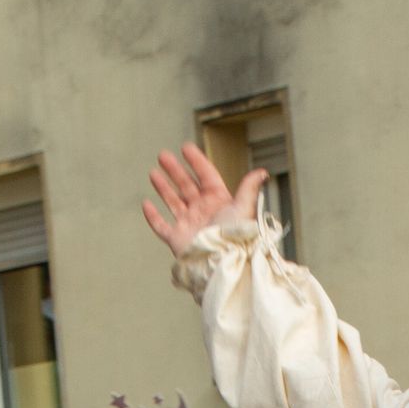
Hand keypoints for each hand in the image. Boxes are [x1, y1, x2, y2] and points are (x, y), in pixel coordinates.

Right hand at [141, 143, 268, 258]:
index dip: (196, 161)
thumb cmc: (235, 236)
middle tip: (163, 155)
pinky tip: (146, 204)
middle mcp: (202, 211)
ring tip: (154, 173)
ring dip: (163, 188)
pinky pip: (161, 226)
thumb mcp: (244, 207)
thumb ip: (249, 188)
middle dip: (175, 171)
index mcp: (218, 202)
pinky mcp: (177, 238)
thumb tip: (262, 173)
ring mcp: (189, 224)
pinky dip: (153, 216)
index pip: (206, 176)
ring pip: (173, 202)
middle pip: (186, 186)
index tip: (186, 148)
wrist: (222, 259)